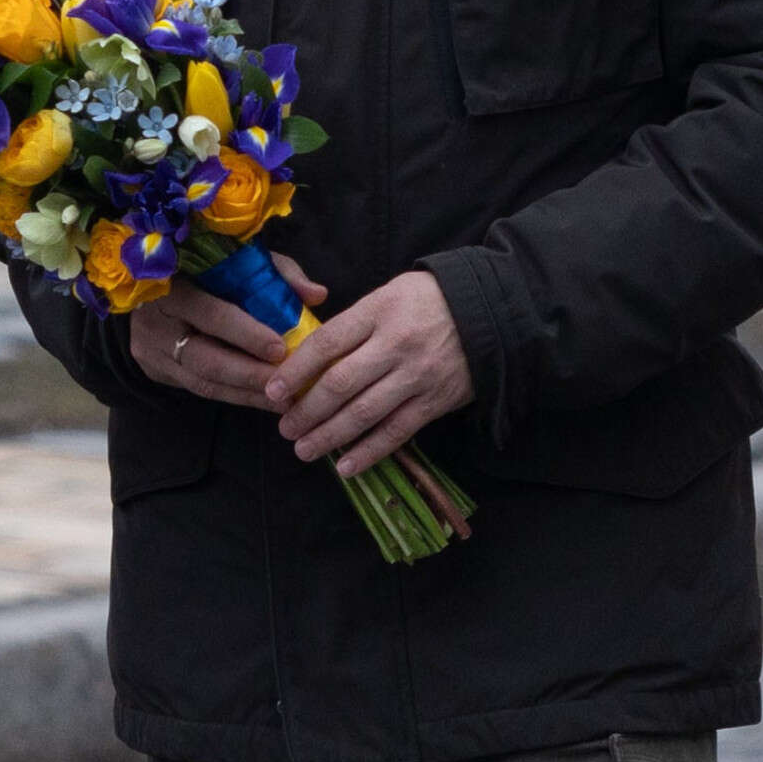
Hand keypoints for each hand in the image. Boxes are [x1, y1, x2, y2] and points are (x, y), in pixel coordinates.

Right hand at [125, 248, 320, 406]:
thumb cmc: (197, 267)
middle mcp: (155, 324)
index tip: (280, 349)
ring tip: (286, 401)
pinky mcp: (155, 371)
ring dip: (248, 394)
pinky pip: (198, 389)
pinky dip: (234, 396)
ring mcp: (151, 352)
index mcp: (171, 287)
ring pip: (202, 382)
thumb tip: (317, 295)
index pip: (210, 314)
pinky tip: (263, 400)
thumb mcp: (234, 259)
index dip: (245, 334)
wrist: (142, 283)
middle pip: (205, 359)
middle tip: (290, 387)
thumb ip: (277, 273)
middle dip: (251, 376)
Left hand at [271, 266, 476, 479]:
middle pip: (341, 383)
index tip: (271, 391)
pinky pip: (398, 431)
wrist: (491, 312)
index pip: (327, 344)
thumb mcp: (387, 295)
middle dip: (307, 410)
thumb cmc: (427, 300)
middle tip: (284, 427)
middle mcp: (396, 345)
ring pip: (366, 412)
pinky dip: (370, 451)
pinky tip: (345, 466)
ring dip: (330, 435)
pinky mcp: (437, 401)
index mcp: (377, 313)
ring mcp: (418, 376)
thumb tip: (309, 356)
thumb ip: (353, 324)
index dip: (296, 370)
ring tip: (304, 450)